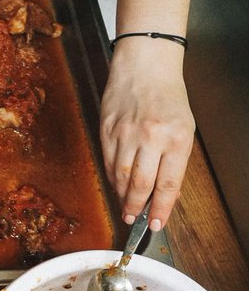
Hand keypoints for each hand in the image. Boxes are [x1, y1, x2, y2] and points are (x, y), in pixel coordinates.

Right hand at [100, 40, 193, 229]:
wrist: (144, 66)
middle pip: (140, 184)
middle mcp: (150, 137)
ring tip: (125, 205)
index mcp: (176, 138)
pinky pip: (107, 159)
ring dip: (121, 194)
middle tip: (135, 218)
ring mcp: (125, 133)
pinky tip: (115, 183)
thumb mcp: (184, 128)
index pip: (167, 184)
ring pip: (119, 175)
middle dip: (137, 206)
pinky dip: (111, 176)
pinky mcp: (106, 128)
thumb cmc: (168, 96)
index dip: (161, 209)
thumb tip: (160, 190)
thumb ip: (173, 159)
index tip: (157, 224)